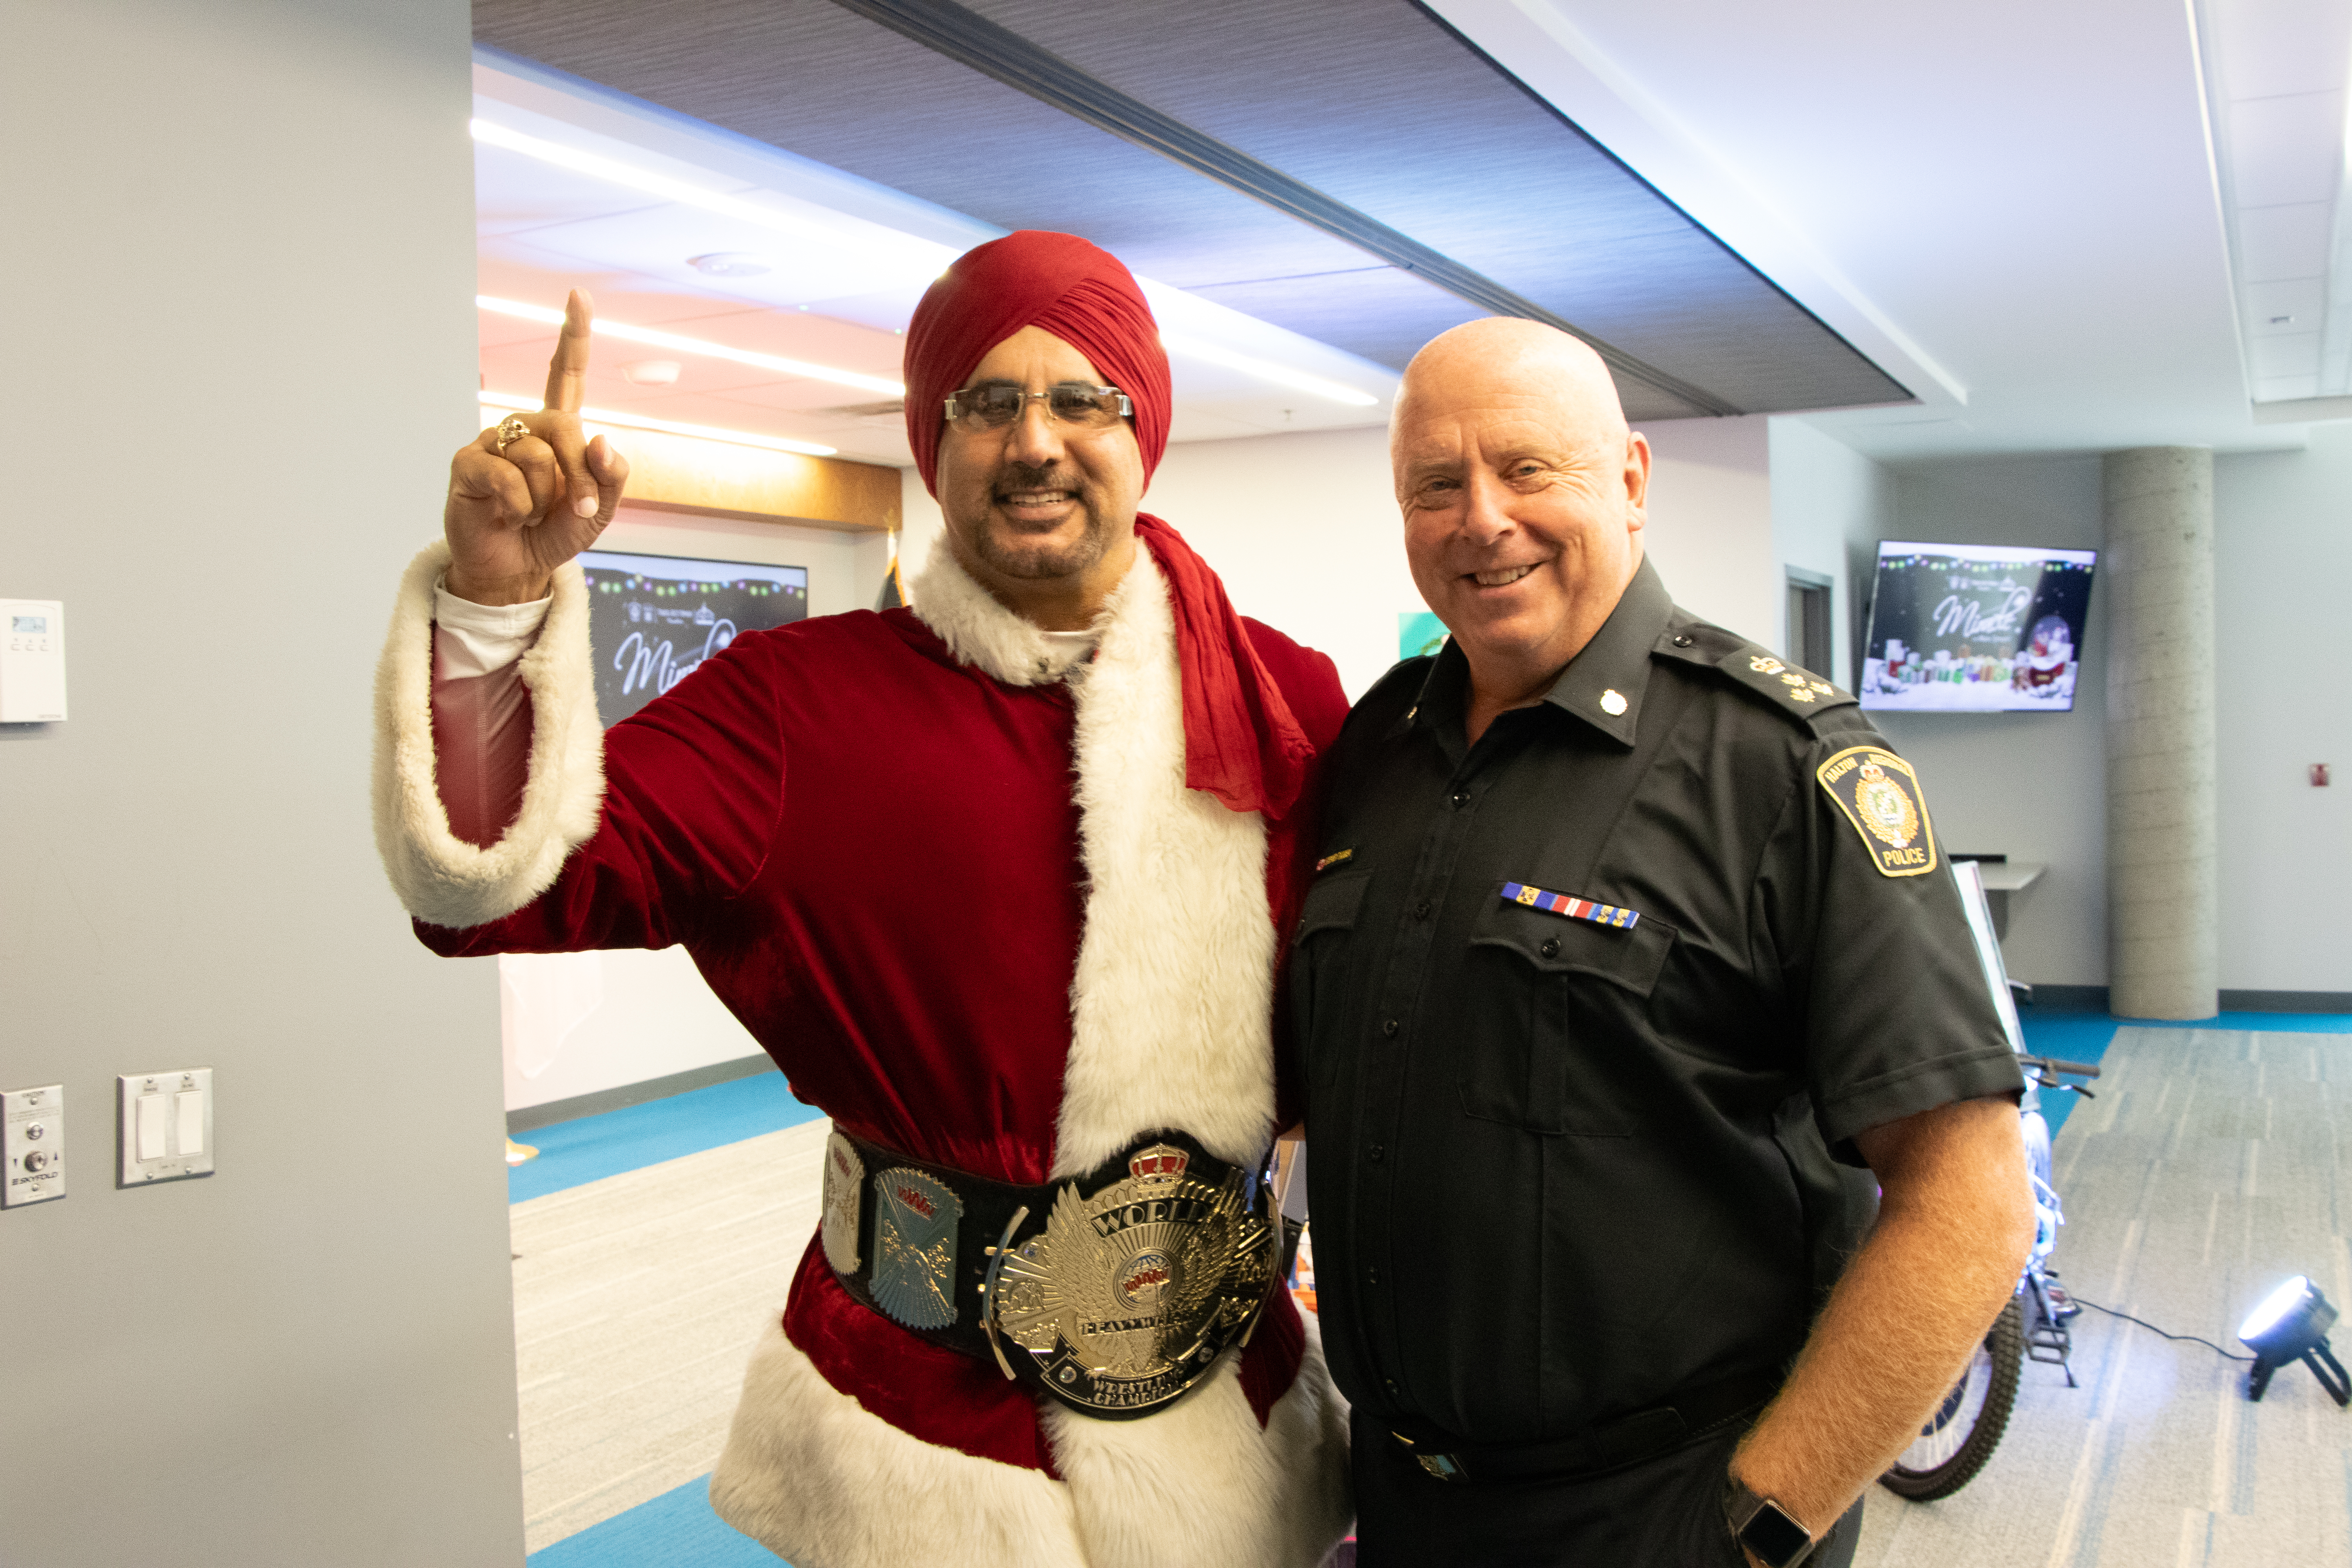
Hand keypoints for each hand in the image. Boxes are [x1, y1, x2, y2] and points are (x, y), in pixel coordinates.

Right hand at [443, 289, 629, 604]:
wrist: (516, 569)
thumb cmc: (554, 532)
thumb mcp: (598, 510)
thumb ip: (610, 476)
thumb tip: (602, 440)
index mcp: (558, 430)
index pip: (566, 374)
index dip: (573, 334)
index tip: (580, 294)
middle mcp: (525, 427)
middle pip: (565, 427)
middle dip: (581, 476)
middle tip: (579, 510)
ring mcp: (493, 442)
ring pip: (537, 455)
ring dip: (548, 497)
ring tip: (534, 515)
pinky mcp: (468, 464)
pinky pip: (506, 476)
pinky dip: (518, 505)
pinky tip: (508, 515)